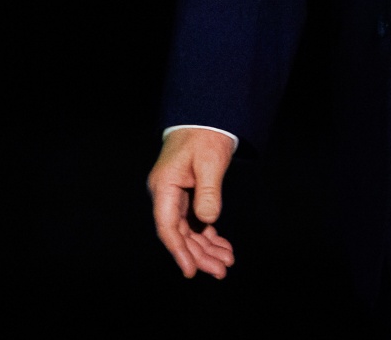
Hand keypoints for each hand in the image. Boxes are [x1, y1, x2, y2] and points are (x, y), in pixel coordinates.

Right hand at [147, 128, 237, 279]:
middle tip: (221, 270)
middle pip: (179, 233)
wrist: (205, 118)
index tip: (190, 271)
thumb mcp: (210, 162)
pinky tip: (222, 246)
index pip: (167, 226)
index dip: (179, 251)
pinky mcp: (187, 195)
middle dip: (199, 255)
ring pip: (187, 231)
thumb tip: (208, 221)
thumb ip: (209, 192)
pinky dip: (208, 235)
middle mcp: (166, 194)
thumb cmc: (205, 136)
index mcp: (164, 185)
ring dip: (205, 248)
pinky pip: (194, 222)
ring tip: (226, 262)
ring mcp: (175, 196)